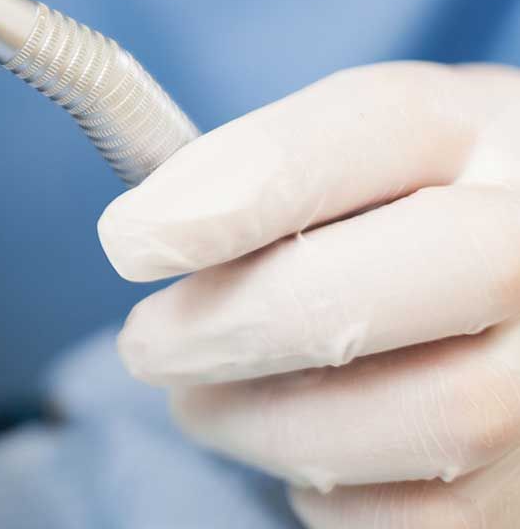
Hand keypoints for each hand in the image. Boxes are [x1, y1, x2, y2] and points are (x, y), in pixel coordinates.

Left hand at [98, 61, 519, 527]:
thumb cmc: (427, 207)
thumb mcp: (372, 150)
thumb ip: (273, 167)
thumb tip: (148, 236)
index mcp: (488, 131)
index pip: (376, 124)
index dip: (237, 189)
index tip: (129, 241)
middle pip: (390, 287)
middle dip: (231, 330)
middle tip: (146, 346)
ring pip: (425, 420)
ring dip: (269, 424)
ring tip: (201, 401)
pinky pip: (438, 514)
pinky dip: (341, 495)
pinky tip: (302, 456)